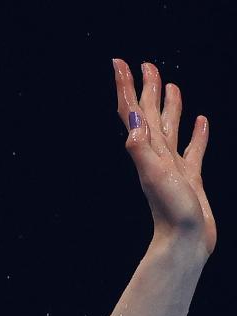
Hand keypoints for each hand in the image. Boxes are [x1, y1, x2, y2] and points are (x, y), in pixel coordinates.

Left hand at [113, 59, 214, 256]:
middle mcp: (158, 157)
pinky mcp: (190, 179)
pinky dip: (197, 134)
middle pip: (150, 115)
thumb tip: (132, 118)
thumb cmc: (172, 213)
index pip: (133, 112)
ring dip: (169, 106)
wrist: (185, 244)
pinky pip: (193, 150)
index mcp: (148, 152)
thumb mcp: (155, 175)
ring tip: (171, 86)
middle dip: (148, 89)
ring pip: (171, 129)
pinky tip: (202, 122)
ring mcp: (174, 168)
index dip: (126, 88)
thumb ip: (142, 147)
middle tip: (147, 65)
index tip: (119, 64)